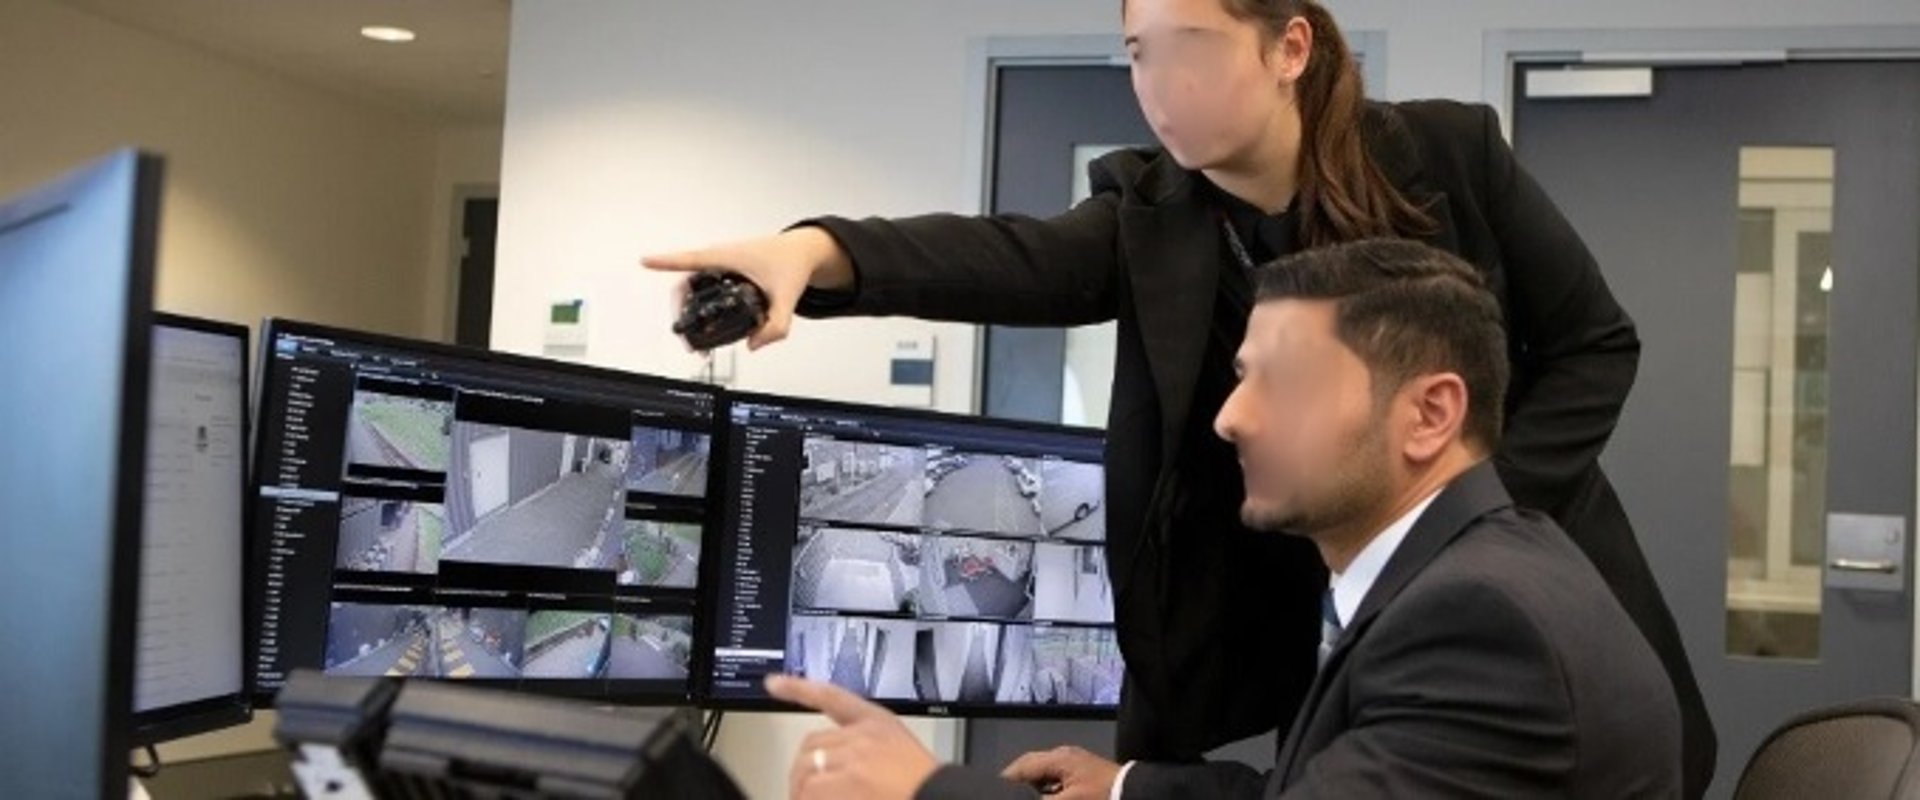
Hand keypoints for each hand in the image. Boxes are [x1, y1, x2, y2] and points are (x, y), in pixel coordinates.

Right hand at [642, 227, 851, 349]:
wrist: (802, 252)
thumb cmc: (790, 262)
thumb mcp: (788, 297)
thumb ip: (776, 325)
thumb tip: (754, 344)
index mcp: (729, 257)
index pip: (690, 259)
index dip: (665, 261)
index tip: (645, 262)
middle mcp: (720, 259)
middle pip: (686, 283)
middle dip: (679, 310)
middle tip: (685, 338)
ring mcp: (721, 266)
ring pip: (693, 287)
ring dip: (688, 310)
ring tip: (696, 340)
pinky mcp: (724, 274)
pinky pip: (703, 289)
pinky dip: (699, 306)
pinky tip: (707, 326)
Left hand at [766, 674, 940, 799]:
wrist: (939, 798)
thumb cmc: (923, 786)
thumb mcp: (900, 757)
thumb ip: (865, 754)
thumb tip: (830, 768)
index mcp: (878, 723)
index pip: (832, 696)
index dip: (800, 688)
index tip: (775, 683)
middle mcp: (863, 736)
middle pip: (811, 745)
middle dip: (803, 773)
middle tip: (805, 794)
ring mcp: (852, 757)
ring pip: (806, 770)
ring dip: (803, 793)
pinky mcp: (844, 781)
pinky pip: (810, 791)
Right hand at [1002, 746, 1121, 799]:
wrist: (1134, 793)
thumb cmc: (1103, 795)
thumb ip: (1043, 799)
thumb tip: (1025, 797)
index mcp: (1058, 758)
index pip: (1022, 766)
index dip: (1008, 779)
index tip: (999, 789)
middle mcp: (1063, 756)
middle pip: (1031, 765)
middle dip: (1018, 780)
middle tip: (1010, 791)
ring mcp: (1073, 762)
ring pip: (1043, 771)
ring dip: (1032, 783)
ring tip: (1025, 793)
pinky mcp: (1081, 771)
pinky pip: (1055, 776)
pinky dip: (1046, 786)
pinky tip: (1047, 795)